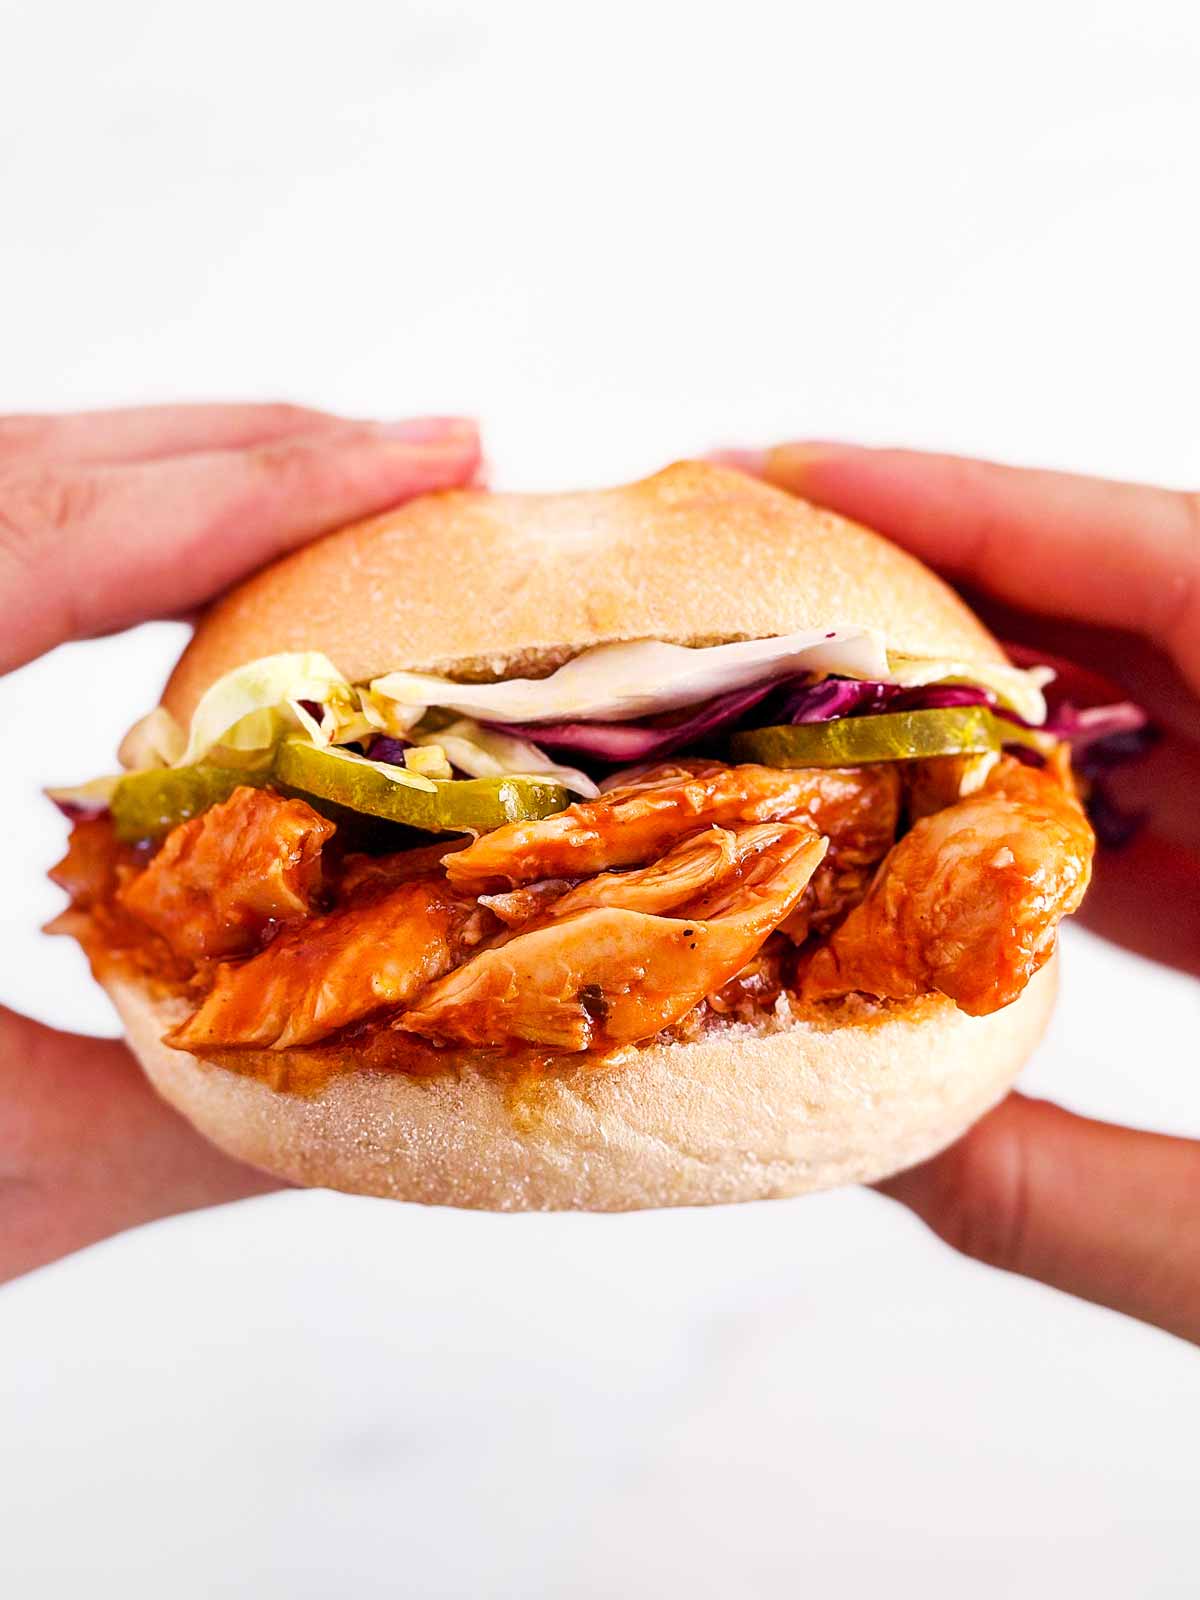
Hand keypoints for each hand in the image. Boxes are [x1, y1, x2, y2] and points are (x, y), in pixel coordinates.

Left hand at [2, 402, 480, 1282]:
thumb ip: (191, 1118)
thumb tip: (398, 1081)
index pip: (60, 534)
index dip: (274, 484)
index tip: (436, 450)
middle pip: (35, 467)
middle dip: (254, 449)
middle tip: (431, 458)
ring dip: (179, 479)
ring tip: (343, 497)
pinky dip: (96, 533)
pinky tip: (180, 576)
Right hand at [726, 442, 1199, 1341]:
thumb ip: (1073, 1202)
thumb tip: (857, 1140)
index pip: (1176, 569)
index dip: (973, 501)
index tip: (794, 467)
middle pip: (1130, 617)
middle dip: (929, 588)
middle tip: (742, 583)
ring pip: (1134, 712)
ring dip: (964, 703)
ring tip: (788, 700)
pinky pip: (1157, 814)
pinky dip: (1032, 812)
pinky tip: (913, 835)